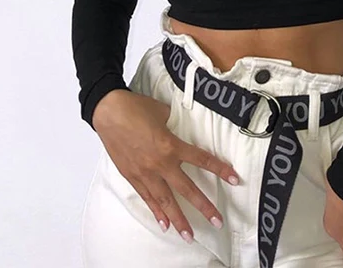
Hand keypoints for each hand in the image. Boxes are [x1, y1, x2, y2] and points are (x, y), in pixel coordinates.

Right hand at [93, 90, 240, 243]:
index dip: (220, 169)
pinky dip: (156, 212)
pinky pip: (147, 198)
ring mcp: (145, 173)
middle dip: (204, 206)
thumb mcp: (162, 112)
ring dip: (178, 219)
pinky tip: (164, 224)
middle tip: (217, 221)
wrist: (108, 112)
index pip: (201, 159)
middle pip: (187, 189)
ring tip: (189, 235)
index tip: (234, 179)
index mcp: (171, 145)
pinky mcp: (132, 176)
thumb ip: (174, 124)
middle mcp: (160, 164)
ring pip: (166, 201)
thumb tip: (178, 127)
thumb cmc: (135, 108)